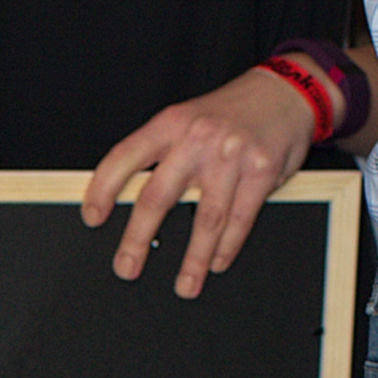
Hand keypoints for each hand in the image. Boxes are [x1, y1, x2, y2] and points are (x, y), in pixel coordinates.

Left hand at [82, 65, 317, 299]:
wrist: (284, 92)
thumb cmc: (230, 112)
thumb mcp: (189, 118)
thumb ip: (165, 152)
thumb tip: (134, 202)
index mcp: (172, 122)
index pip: (125, 157)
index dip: (103, 189)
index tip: (92, 217)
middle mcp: (198, 138)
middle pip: (158, 197)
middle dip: (138, 238)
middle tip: (126, 267)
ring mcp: (232, 155)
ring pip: (205, 218)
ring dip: (193, 258)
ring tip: (185, 284)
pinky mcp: (262, 171)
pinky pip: (241, 218)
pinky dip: (228, 246)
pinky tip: (217, 262)